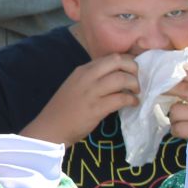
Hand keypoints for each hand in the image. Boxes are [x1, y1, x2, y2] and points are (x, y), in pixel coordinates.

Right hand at [20, 55, 138, 144]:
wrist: (50, 129)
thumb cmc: (62, 110)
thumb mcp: (75, 86)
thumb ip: (92, 79)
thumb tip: (114, 77)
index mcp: (82, 70)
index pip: (110, 57)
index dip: (126, 61)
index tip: (132, 71)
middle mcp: (87, 77)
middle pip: (118, 61)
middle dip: (133, 68)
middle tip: (136, 80)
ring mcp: (91, 92)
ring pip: (122, 78)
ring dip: (134, 85)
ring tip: (136, 93)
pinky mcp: (96, 108)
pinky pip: (121, 98)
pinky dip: (131, 100)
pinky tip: (133, 103)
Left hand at [165, 66, 187, 139]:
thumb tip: (172, 71)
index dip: (180, 73)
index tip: (165, 73)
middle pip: (184, 89)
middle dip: (166, 90)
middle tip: (156, 92)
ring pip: (176, 110)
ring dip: (172, 117)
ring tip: (180, 121)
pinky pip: (178, 127)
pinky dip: (176, 130)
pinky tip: (183, 131)